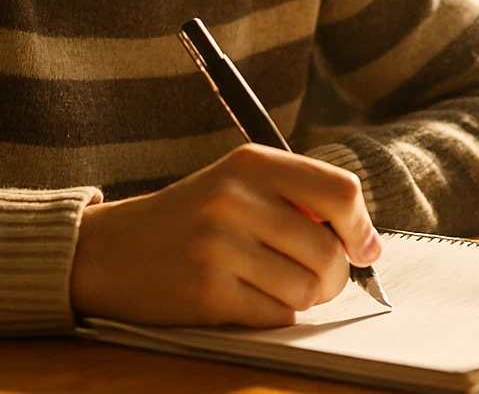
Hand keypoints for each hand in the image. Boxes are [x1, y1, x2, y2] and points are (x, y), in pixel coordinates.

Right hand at [69, 143, 381, 327]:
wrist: (110, 250)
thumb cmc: (189, 218)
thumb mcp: (237, 183)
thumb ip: (298, 197)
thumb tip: (368, 242)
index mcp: (251, 163)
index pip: (340, 191)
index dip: (362, 227)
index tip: (364, 248)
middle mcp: (235, 199)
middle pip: (329, 250)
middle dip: (335, 275)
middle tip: (320, 279)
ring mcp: (219, 246)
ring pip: (307, 288)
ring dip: (306, 298)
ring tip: (280, 286)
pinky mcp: (207, 293)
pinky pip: (276, 315)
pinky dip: (274, 315)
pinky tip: (249, 299)